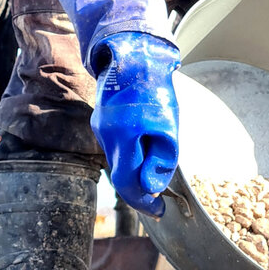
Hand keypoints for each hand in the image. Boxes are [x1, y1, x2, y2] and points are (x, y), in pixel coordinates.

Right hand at [91, 32, 180, 216]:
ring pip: (119, 160)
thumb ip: (161, 161)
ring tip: (155, 168)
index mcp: (122, 140)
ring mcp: (100, 128)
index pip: (129, 185)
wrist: (134, 56)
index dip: (144, 204)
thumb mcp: (168, 128)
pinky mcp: (101, 121)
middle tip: (159, 200)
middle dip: (140, 189)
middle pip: (121, 174)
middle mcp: (105, 136)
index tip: (159, 212)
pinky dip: (130, 154)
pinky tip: (145, 147)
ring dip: (136, 169)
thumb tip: (153, 188)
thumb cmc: (155, 90)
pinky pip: (116, 146)